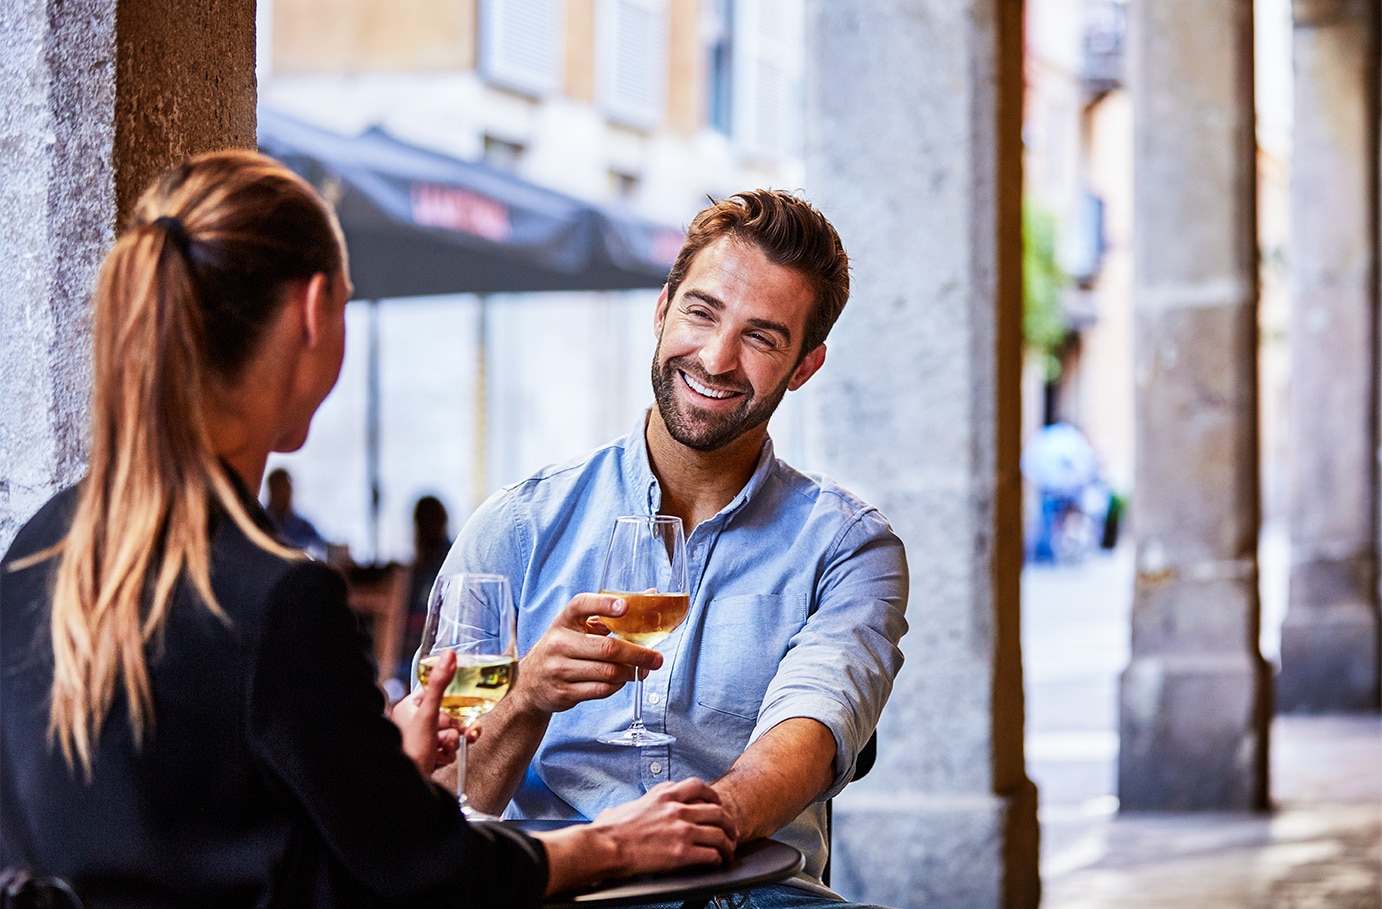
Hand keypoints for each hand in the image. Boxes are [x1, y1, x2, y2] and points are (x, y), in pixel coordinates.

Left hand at [390, 649, 473, 774]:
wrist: (408, 790)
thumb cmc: (412, 751)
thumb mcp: (429, 715)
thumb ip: (440, 684)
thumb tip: (450, 654)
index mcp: (408, 707)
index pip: (437, 694)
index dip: (451, 704)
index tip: (459, 710)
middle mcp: (412, 722)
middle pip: (448, 715)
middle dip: (453, 728)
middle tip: (447, 736)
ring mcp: (420, 740)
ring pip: (450, 733)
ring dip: (452, 743)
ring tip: (442, 751)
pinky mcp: (428, 755)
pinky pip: (448, 749)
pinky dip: (448, 755)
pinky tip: (440, 760)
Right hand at [508, 593, 663, 716]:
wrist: (530, 683)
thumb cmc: (563, 649)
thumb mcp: (577, 627)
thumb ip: (609, 614)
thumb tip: (650, 595)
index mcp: (563, 621)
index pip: (581, 605)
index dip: (604, 604)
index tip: (625, 606)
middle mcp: (559, 643)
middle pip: (607, 648)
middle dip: (638, 654)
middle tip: (656, 658)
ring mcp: (559, 669)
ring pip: (608, 672)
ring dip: (631, 672)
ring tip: (643, 670)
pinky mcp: (564, 692)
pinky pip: (601, 689)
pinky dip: (617, 686)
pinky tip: (621, 680)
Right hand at [590, 778, 737, 868]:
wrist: (605, 846)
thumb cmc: (610, 829)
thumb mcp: (631, 804)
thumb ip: (643, 802)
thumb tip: (634, 808)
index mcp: (664, 794)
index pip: (698, 786)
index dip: (713, 796)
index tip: (716, 803)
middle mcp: (677, 809)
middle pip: (717, 810)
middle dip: (728, 822)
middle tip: (731, 831)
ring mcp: (681, 830)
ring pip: (719, 833)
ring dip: (728, 844)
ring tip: (729, 851)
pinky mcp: (681, 853)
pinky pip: (711, 854)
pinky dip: (718, 859)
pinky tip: (717, 862)